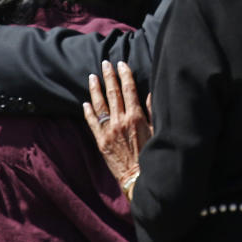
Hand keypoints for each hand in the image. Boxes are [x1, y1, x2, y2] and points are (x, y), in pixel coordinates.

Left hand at [83, 60, 152, 184]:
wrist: (138, 177)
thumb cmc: (150, 155)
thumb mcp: (156, 132)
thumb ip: (151, 112)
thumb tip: (150, 94)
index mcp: (136, 117)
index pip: (129, 90)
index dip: (125, 75)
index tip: (121, 64)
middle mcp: (121, 121)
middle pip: (113, 93)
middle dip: (109, 76)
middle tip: (105, 63)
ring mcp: (109, 130)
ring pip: (100, 104)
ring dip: (96, 89)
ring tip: (93, 77)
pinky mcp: (100, 141)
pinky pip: (92, 122)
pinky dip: (88, 111)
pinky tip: (85, 102)